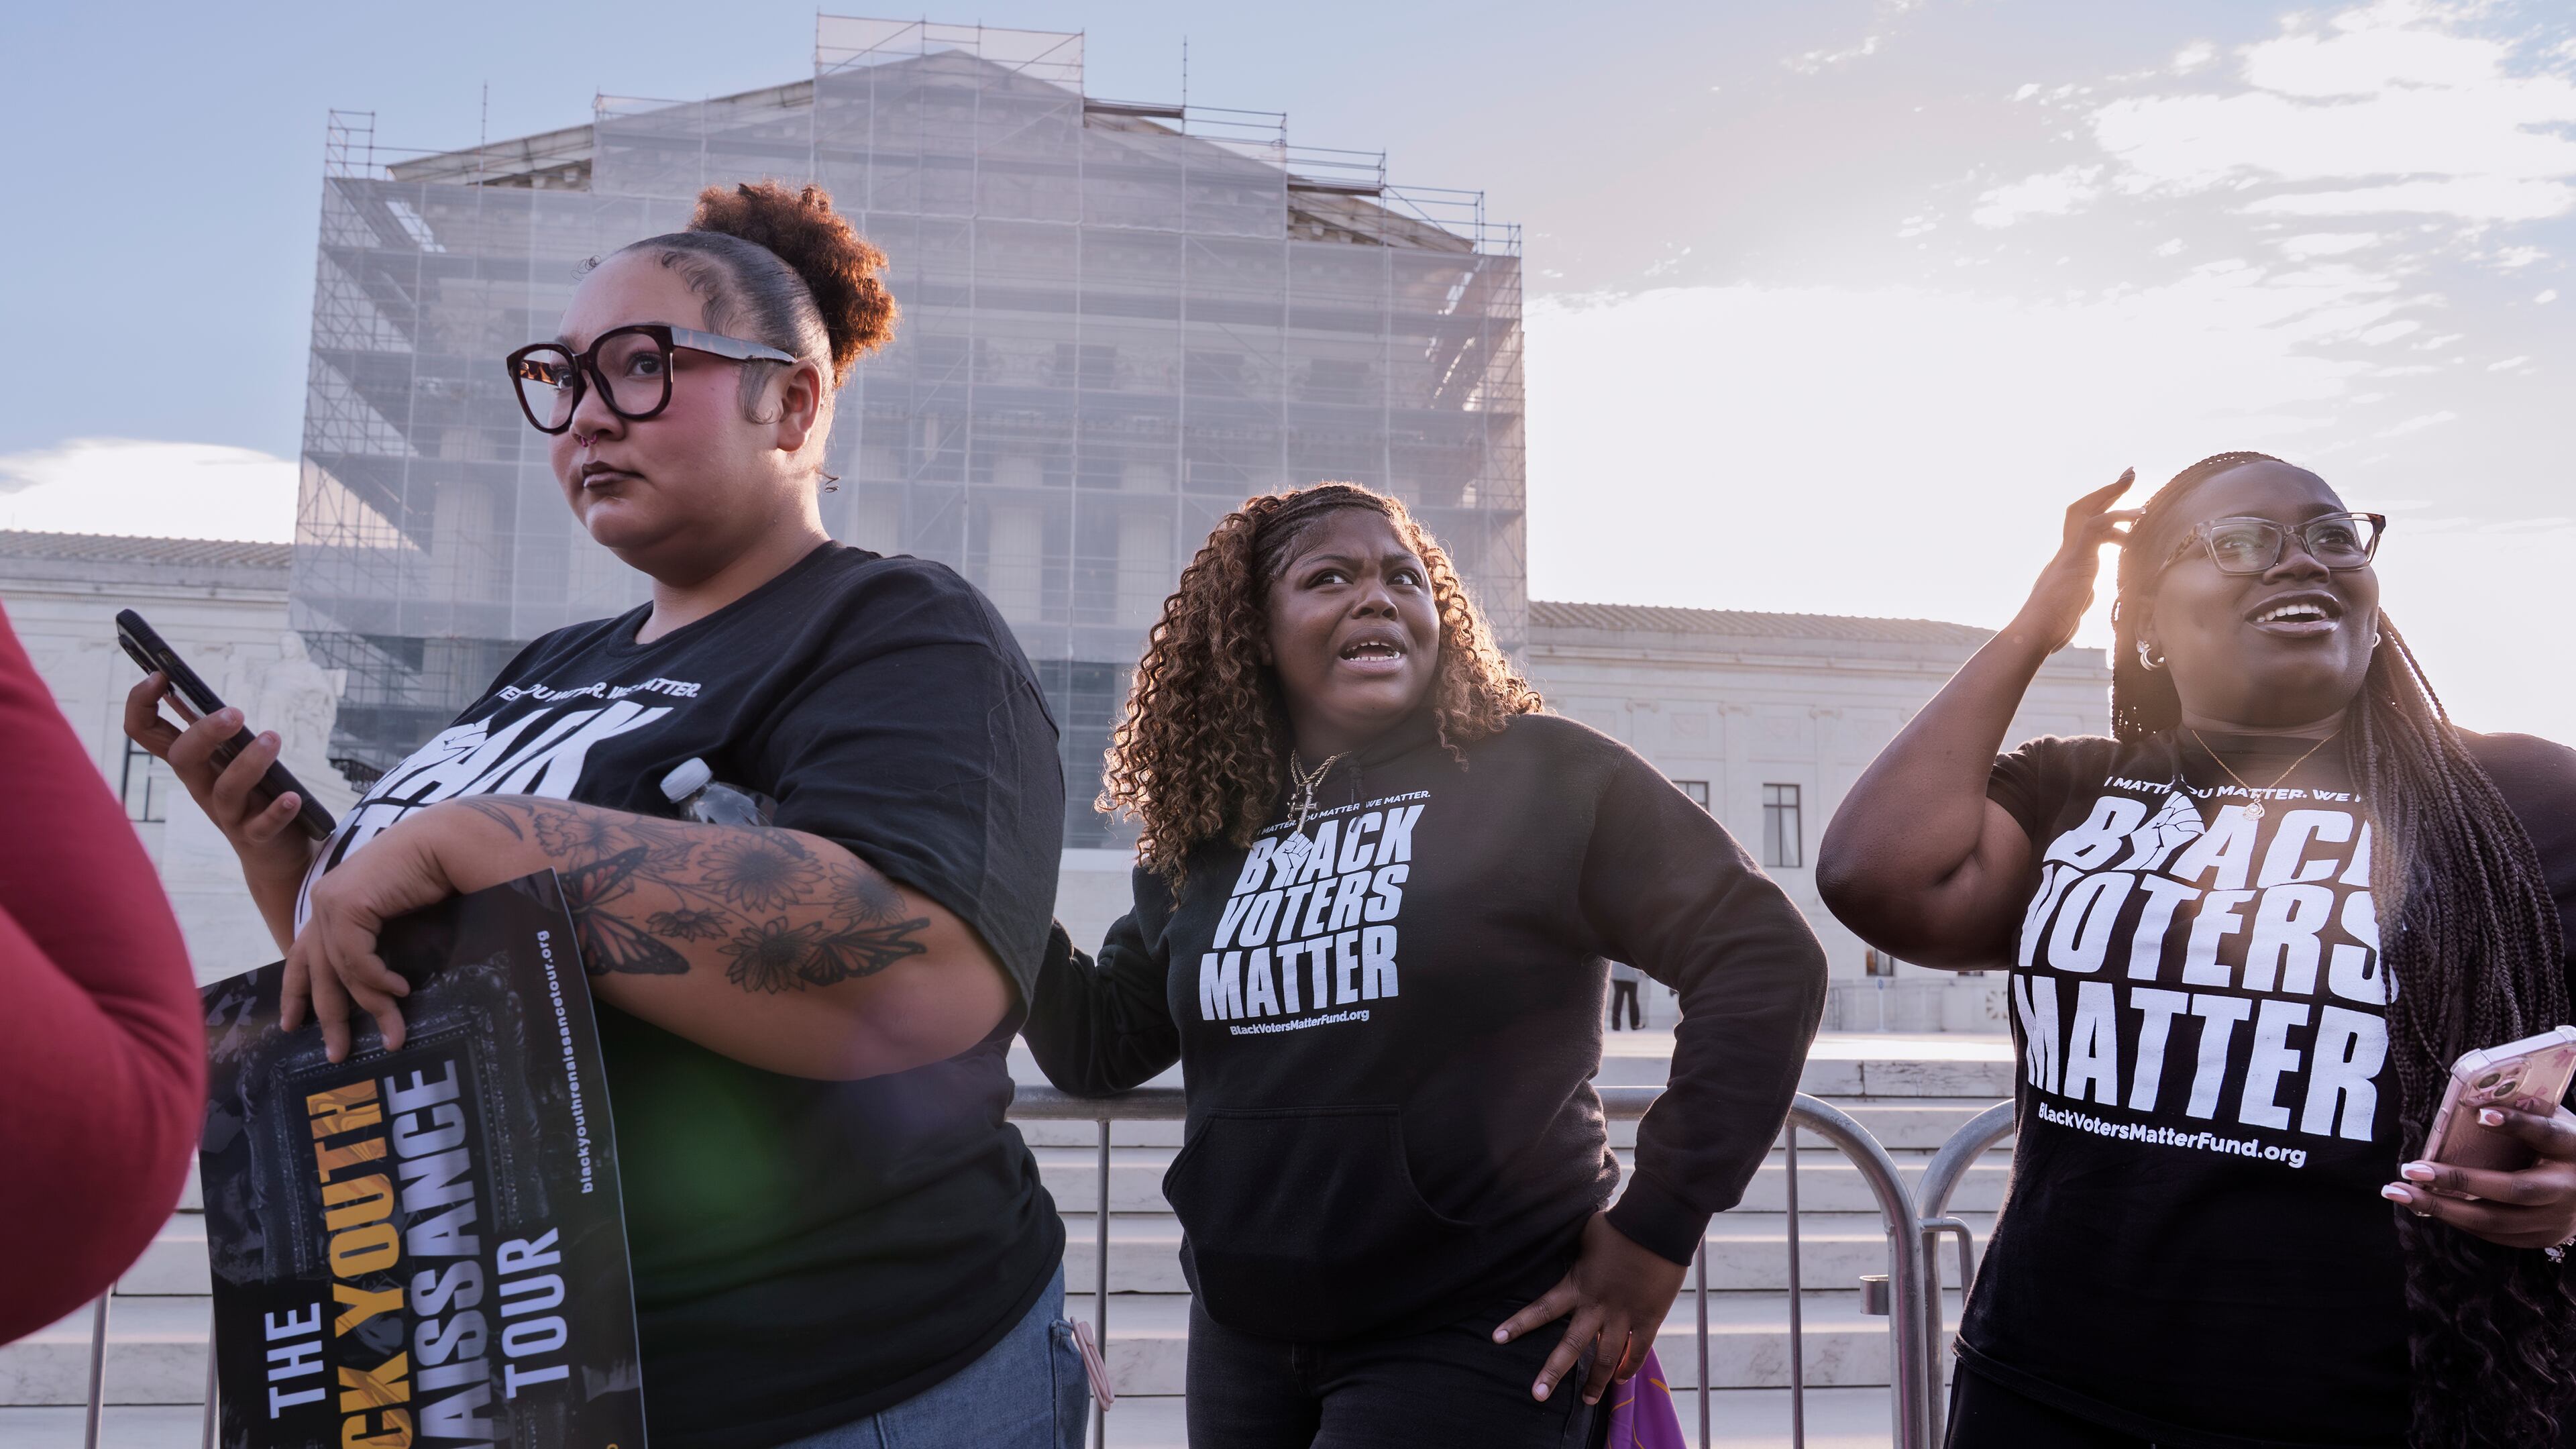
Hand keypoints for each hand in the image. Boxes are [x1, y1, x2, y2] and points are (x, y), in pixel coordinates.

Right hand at [123, 673, 317, 895]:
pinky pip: (261, 826)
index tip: (159, 676)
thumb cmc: (251, 794)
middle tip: (236, 712)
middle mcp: (202, 787)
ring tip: (273, 738)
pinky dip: (277, 811)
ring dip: (249, 763)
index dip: (141, 704)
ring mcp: (228, 814)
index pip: (146, 732)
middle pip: (183, 758)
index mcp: (191, 763)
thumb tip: (184, 690)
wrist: (275, 854)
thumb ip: (209, 731)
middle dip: (203, 732)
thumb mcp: (226, 758)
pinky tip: (292, 797)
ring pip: (226, 789)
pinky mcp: (257, 836)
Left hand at [285, 805, 476, 1061]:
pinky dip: (378, 980)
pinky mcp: (347, 904)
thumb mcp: (399, 919)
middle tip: (337, 1053)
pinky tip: (402, 991)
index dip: (298, 991)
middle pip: (316, 970)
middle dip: (328, 1016)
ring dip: (369, 1007)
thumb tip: (380, 990)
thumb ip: (381, 945)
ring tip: (392, 1035)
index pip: (305, 953)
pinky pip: (357, 960)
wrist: (452, 842)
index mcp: (335, 901)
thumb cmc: (438, 874)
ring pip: (340, 971)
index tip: (293, 1024)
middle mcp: (326, 900)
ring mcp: (332, 901)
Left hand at [1493, 1212, 1687, 1406]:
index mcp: (1577, 1284)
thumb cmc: (1618, 1224)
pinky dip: (1630, 1367)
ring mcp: (1624, 1314)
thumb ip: (1569, 1246)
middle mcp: (1597, 1305)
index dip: (1518, 1324)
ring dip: (1597, 1382)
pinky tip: (1622, 1379)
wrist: (1657, 1224)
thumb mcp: (1583, 1234)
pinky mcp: (1649, 1317)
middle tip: (1537, 1395)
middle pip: (1570, 1346)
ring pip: (1606, 1358)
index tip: (1496, 1338)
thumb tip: (1549, 1231)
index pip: (1541, 1308)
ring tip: (1588, 1400)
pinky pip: (1639, 1350)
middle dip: (1552, 1372)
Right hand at [2013, 471, 2139, 653]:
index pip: (2081, 529)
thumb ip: (2081, 595)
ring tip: (2131, 481)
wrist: (2033, 634)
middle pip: (2081, 510)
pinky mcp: (2075, 559)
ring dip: (2110, 494)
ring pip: (2086, 512)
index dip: (2100, 511)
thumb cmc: (2050, 629)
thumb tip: (2088, 593)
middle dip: (2105, 491)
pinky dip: (2117, 517)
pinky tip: (2138, 517)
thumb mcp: (2072, 608)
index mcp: (2066, 563)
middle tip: (2128, 474)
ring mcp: (2068, 554)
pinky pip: (2097, 528)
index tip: (2118, 500)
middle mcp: (2065, 553)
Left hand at [2380, 1099, 2575, 1250]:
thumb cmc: (2562, 1147)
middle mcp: (2567, 1189)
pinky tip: (2426, 1205)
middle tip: (2411, 1169)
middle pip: (2512, 1190)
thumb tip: (2472, 1102)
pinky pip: (2493, 1233)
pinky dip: (2458, 1220)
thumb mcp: (2553, 1123)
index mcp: (2571, 1148)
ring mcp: (2556, 1220)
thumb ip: (2523, 1114)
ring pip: (2495, 1221)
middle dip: (2458, 1181)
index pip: (2545, 1133)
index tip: (2482, 1114)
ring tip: (2400, 1192)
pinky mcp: (2543, 1238)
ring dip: (2442, 1208)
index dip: (2516, 1124)